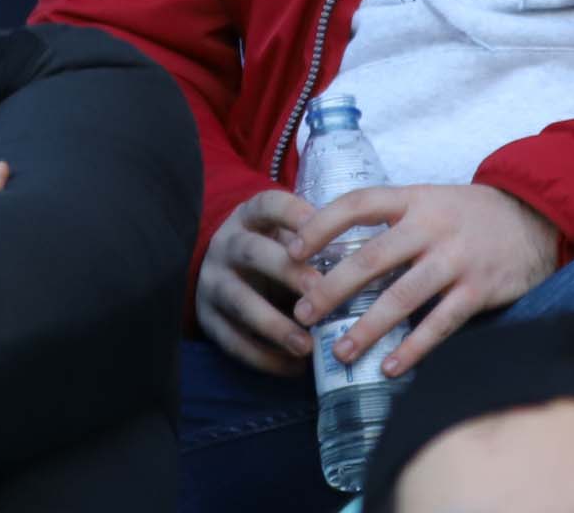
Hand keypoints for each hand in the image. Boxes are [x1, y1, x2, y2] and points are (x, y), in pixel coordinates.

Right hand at [196, 189, 316, 374]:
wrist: (221, 268)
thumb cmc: (271, 249)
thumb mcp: (284, 232)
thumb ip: (315, 241)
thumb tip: (366, 263)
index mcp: (249, 216)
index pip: (268, 205)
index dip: (292, 214)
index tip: (319, 223)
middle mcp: (227, 246)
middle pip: (253, 253)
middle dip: (287, 272)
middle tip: (319, 290)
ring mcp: (213, 283)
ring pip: (240, 301)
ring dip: (274, 325)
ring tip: (307, 345)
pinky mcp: (207, 319)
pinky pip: (232, 341)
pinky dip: (263, 357)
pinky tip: (292, 367)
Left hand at [286, 182, 559, 378]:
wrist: (535, 216)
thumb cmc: (469, 215)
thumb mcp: (430, 201)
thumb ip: (392, 222)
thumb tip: (334, 251)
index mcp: (414, 199)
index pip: (358, 203)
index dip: (321, 224)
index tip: (292, 249)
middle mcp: (432, 226)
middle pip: (373, 257)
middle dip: (332, 287)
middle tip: (303, 313)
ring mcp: (456, 258)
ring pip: (403, 296)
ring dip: (368, 327)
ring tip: (340, 351)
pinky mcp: (479, 289)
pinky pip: (440, 323)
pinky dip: (414, 348)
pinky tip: (390, 366)